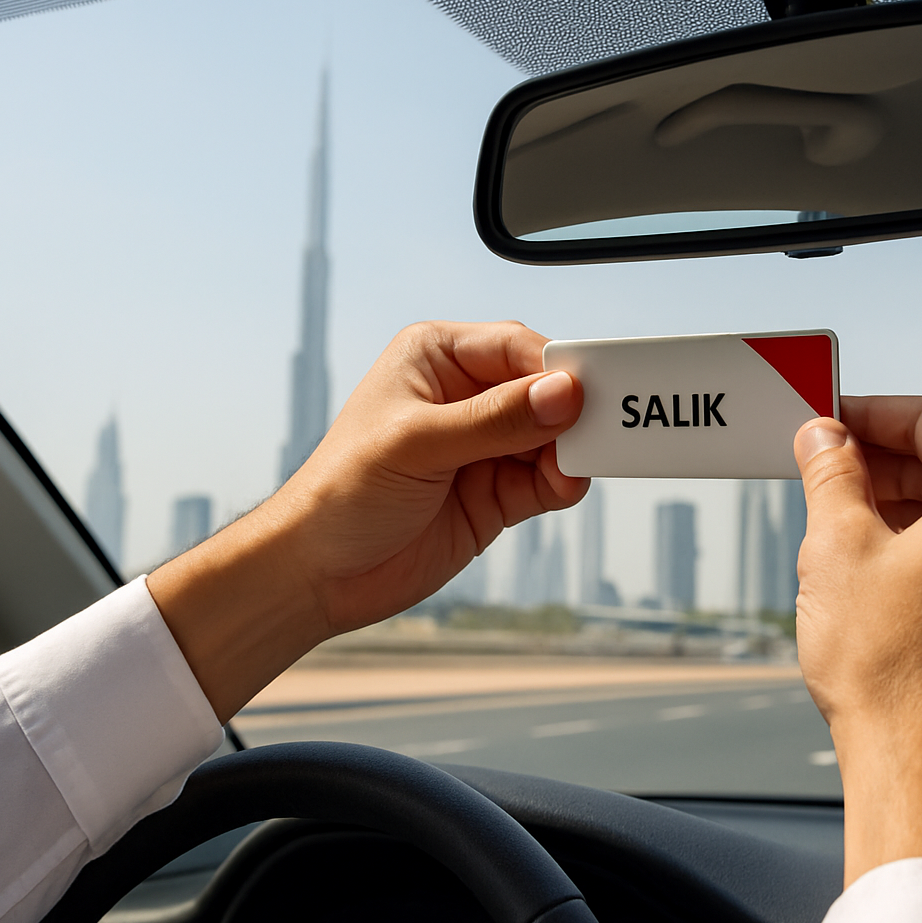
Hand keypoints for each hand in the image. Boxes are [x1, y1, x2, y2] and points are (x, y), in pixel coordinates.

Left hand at [150, 321, 588, 721]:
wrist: (319, 574)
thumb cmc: (340, 493)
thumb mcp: (416, 445)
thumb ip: (494, 420)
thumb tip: (562, 394)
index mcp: (437, 358)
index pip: (517, 348)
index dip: (556, 370)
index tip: (587, 394)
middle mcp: (465, 395)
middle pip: (546, 390)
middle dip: (573, 411)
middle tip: (602, 429)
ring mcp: (486, 446)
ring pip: (556, 436)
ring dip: (572, 451)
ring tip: (573, 467)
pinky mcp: (498, 493)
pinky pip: (550, 479)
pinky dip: (564, 482)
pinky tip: (561, 487)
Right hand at [792, 396, 921, 915]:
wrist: (921, 765)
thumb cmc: (888, 660)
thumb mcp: (839, 544)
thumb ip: (831, 472)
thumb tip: (823, 437)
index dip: (869, 413)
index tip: (824, 420)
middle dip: (879, 458)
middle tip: (817, 464)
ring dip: (894, 499)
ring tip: (829, 515)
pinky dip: (918, 538)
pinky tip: (864, 556)